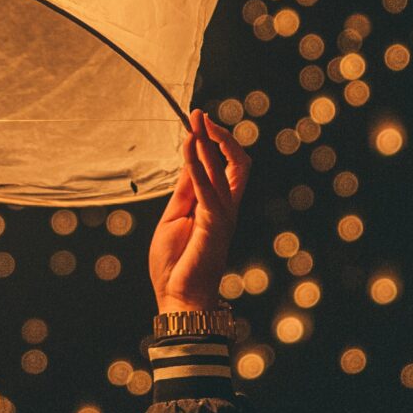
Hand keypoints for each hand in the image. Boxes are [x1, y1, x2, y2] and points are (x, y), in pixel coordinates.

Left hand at [147, 110, 249, 312]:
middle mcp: (226, 208)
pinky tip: (188, 150)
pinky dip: (198, 166)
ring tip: (195, 123)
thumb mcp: (175, 217)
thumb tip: (189, 160)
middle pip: (236, 163)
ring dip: (208, 144)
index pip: (225, 166)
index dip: (214, 142)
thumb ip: (186, 190)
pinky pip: (207, 189)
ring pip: (224, 170)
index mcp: (217, 207)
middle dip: (220, 135)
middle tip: (201, 114)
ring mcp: (223, 216)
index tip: (197, 122)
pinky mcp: (214, 224)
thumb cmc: (176, 263)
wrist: (178, 297)